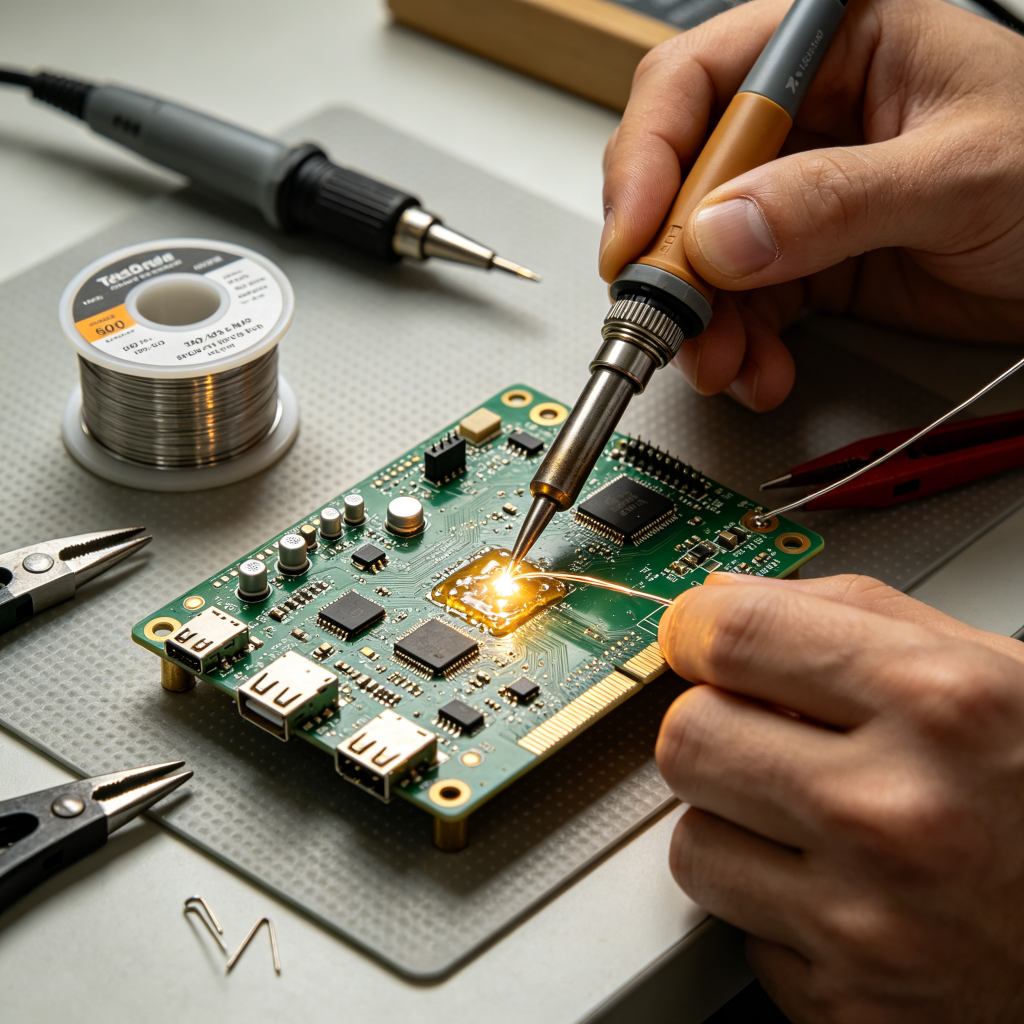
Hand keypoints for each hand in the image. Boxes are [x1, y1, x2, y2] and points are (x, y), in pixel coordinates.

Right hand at [602, 0, 1023, 410]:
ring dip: (703, 322)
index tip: (636, 237)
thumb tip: (721, 234)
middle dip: (670, 261)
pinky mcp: (805, 263)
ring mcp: (797, 198)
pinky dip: (741, 348)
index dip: (648, 159)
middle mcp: (802, 120)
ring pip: (703, 259)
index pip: (698, 83)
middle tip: (671, 318)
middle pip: (682, 180)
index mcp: (833, 47)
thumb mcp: (958, 172)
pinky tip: (760, 370)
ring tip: (724, 362)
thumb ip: (835, 199)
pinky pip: (743, 307)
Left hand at [656, 572, 1023, 1022]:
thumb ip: (855, 612)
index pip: (734, 635)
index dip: (695, 628)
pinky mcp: (846, 1006)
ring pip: (692, 842)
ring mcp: (866, 923)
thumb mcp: (996, 674)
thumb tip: (725, 595)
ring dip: (734, 824)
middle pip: (688, 737)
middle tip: (758, 735)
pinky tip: (844, 893)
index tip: (693, 637)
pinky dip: (776, 908)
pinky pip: (740, 930)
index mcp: (938, 705)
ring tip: (810, 823)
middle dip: (712, 726)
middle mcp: (894, 813)